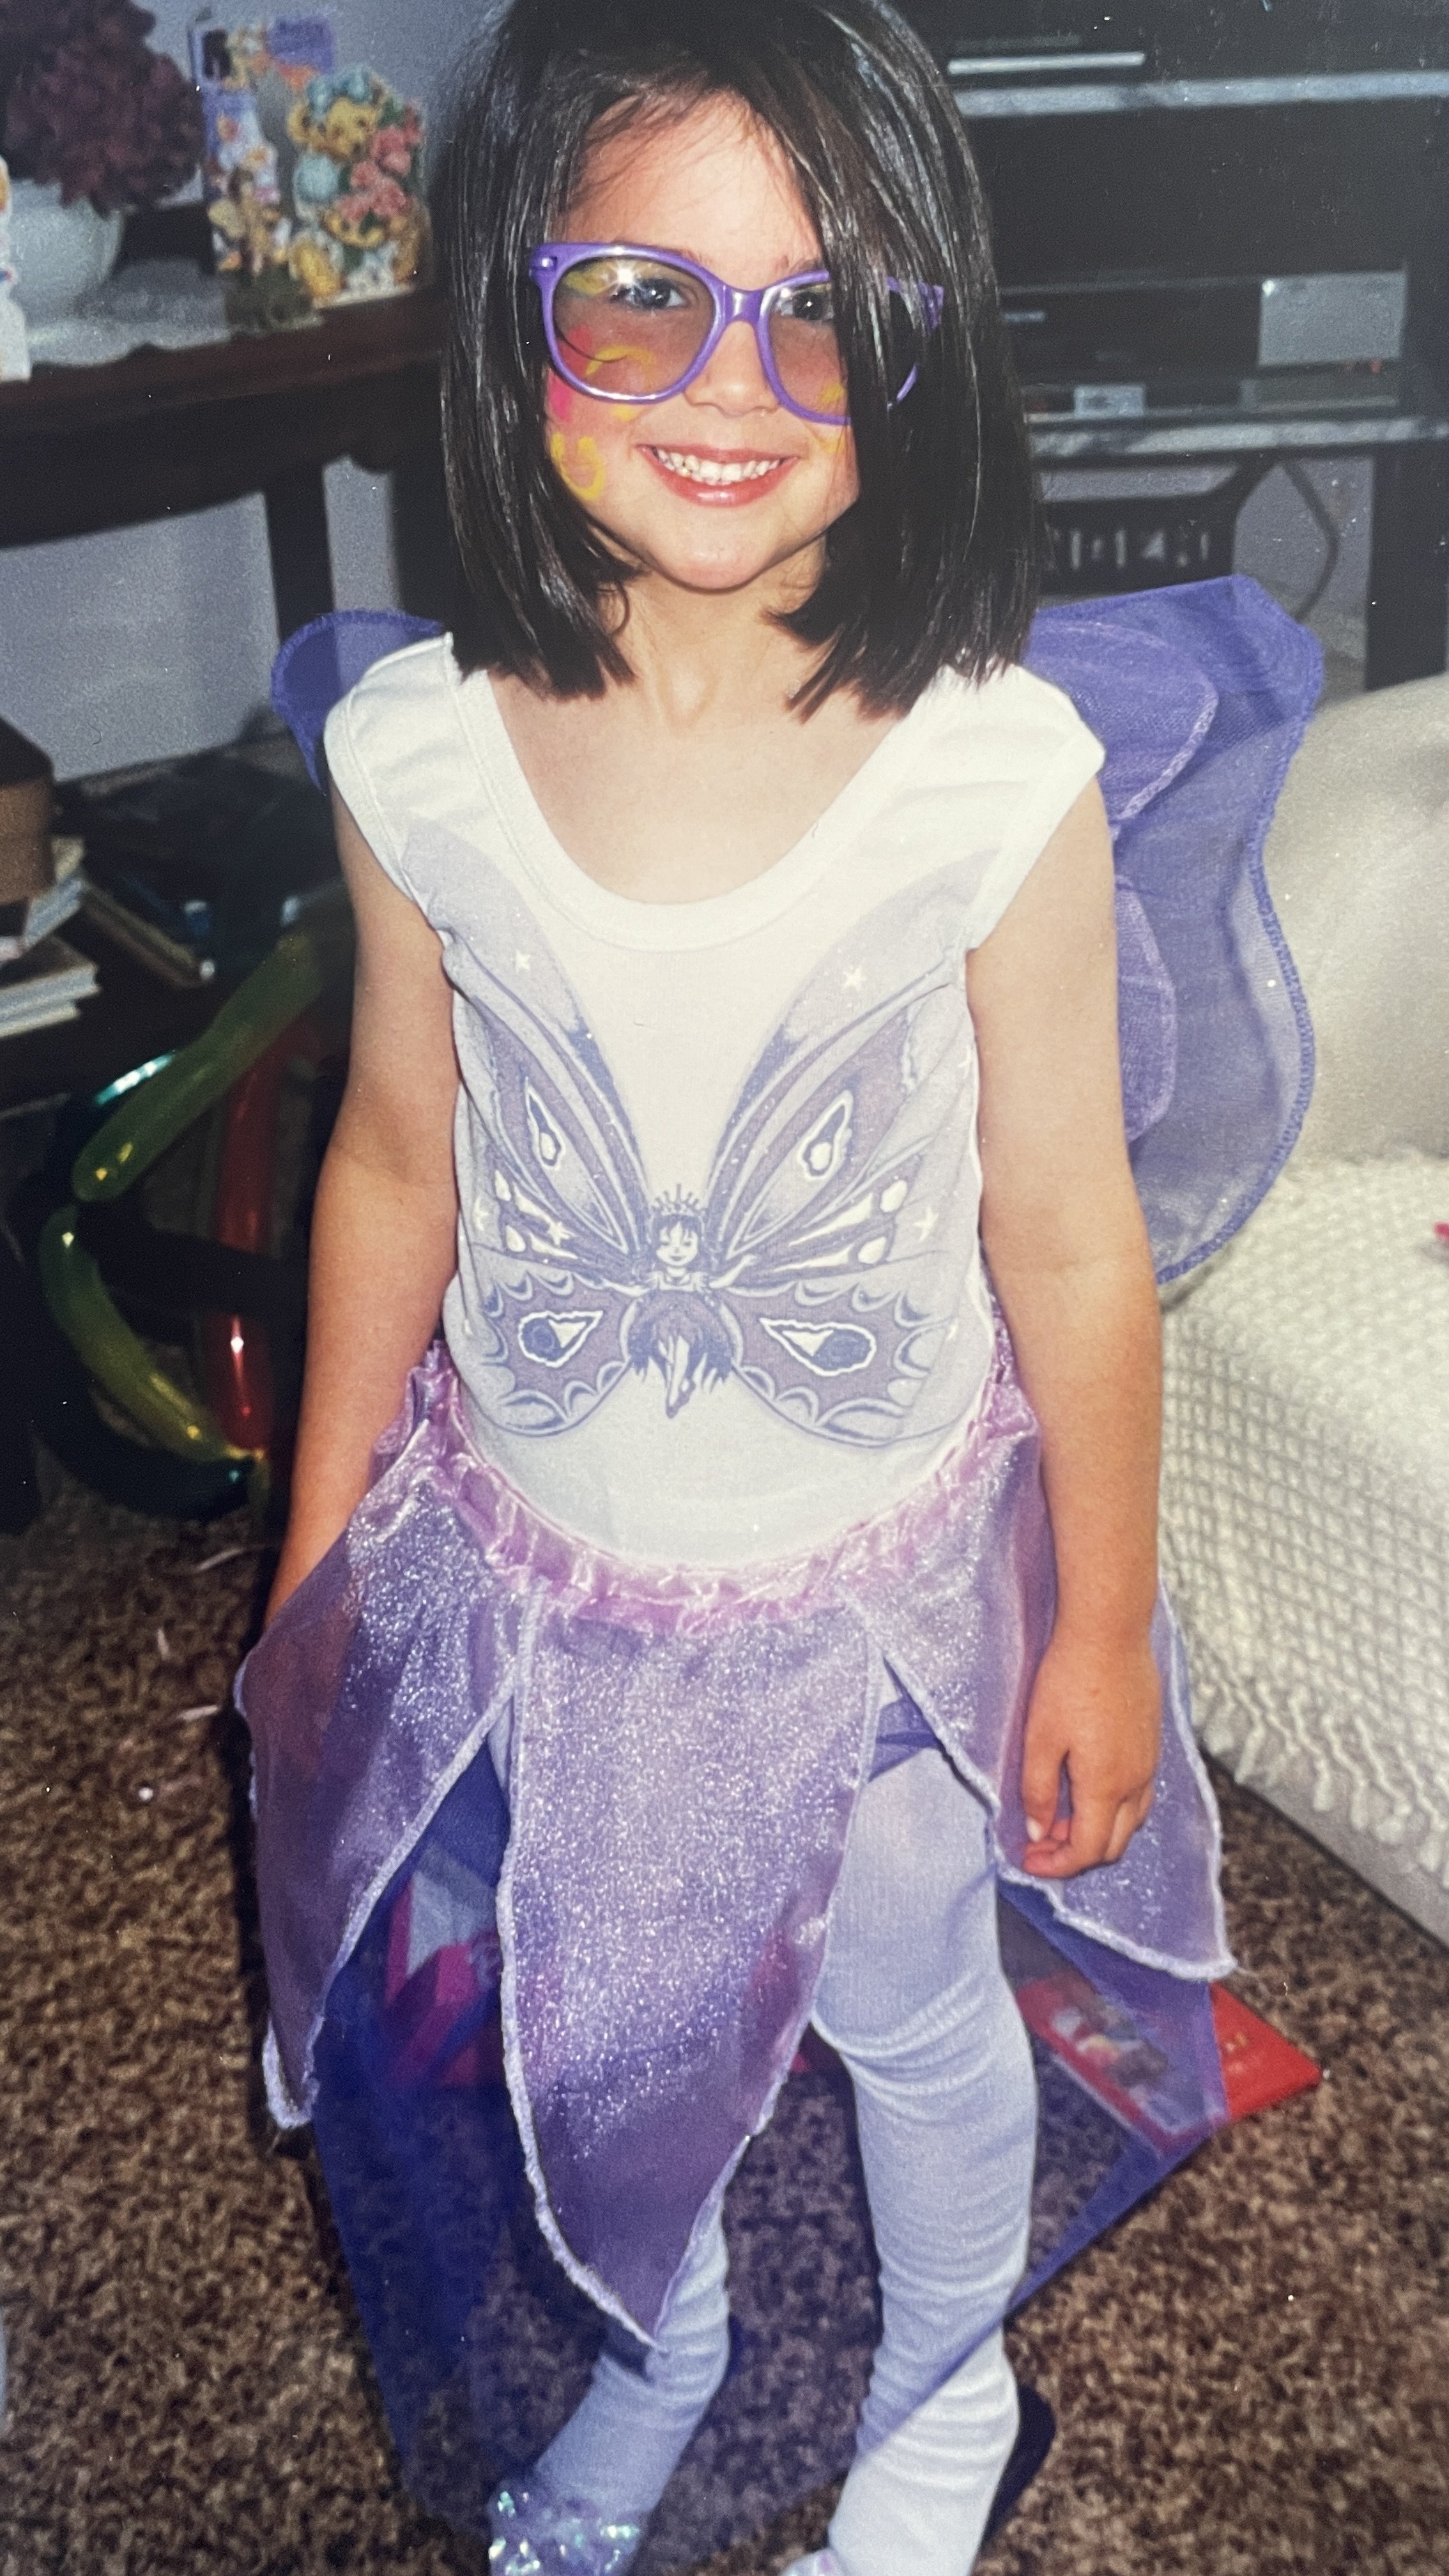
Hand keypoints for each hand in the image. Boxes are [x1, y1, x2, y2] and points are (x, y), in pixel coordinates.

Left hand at [1018, 1626, 1159, 1877]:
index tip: (1029, 1860)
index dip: (1057, 1865)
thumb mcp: (1040, 1738)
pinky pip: (1140, 1794)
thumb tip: (1036, 1830)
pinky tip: (1087, 1787)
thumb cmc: (1069, 1679)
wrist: (1110, 1631)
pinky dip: (1115, 1808)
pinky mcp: (1153, 1742)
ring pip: (1131, 1820)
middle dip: (1077, 1854)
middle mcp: (1137, 1781)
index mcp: (1107, 1786)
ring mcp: (1150, 1762)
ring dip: (1098, 1831)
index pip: (1089, 1850)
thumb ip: (1037, 1790)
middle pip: (1115, 1844)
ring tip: (1060, 1816)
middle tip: (1041, 1842)